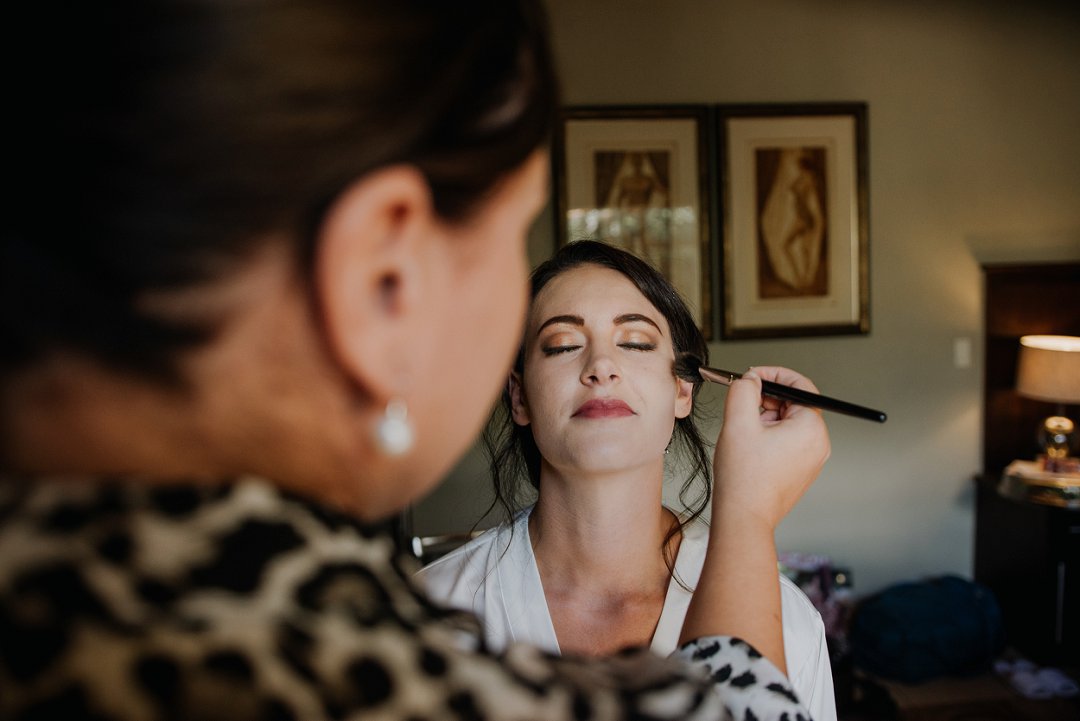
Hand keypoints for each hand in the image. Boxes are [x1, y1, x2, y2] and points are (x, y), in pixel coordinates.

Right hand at [712, 366, 829, 532]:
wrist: (744, 517)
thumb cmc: (744, 478)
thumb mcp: (738, 421)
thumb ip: (744, 389)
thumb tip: (750, 379)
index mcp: (811, 428)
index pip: (800, 385)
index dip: (773, 374)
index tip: (752, 376)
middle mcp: (818, 443)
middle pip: (793, 404)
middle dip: (765, 400)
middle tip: (741, 407)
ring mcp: (811, 459)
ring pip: (787, 422)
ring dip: (764, 419)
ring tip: (744, 435)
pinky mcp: (801, 470)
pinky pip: (787, 441)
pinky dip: (768, 436)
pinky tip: (750, 449)